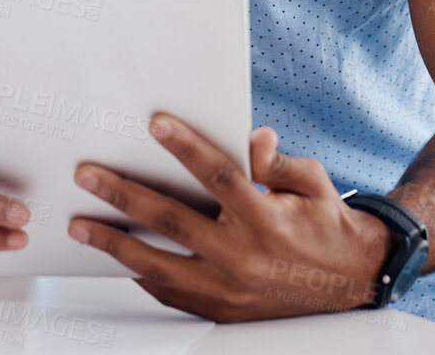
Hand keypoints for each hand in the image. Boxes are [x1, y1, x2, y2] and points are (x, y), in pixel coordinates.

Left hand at [67, 115, 393, 321]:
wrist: (353, 280)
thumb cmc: (327, 224)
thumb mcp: (311, 181)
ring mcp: (230, 289)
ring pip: (159, 265)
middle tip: (88, 175)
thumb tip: (250, 138)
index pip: (219, 177)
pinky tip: (118, 257)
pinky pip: (172, 294)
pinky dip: (142, 275)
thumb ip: (275, 161)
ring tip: (81, 225)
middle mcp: (244, 256)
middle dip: (124, 195)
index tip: (155, 124)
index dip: (187, 148)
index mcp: (266, 219)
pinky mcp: (224, 311)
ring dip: (115, 243)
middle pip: (173, 220)